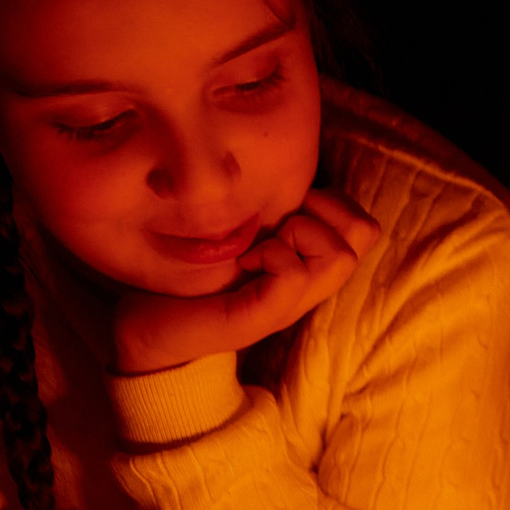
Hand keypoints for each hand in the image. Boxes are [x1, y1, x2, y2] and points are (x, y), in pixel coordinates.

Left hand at [111, 188, 378, 374]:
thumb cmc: (183, 278)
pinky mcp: (259, 318)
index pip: (365, 226)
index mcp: (306, 265)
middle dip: (322, 212)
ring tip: (258, 247)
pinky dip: (272, 256)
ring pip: (340, 256)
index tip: (283, 209)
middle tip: (276, 225)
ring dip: (299, 234)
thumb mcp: (231, 234)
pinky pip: (293, 273)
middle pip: (365, 233)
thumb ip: (260, 213)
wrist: (143, 335)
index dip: (333, 202)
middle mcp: (309, 286)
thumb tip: (277, 175)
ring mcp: (289, 305)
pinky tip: (241, 262)